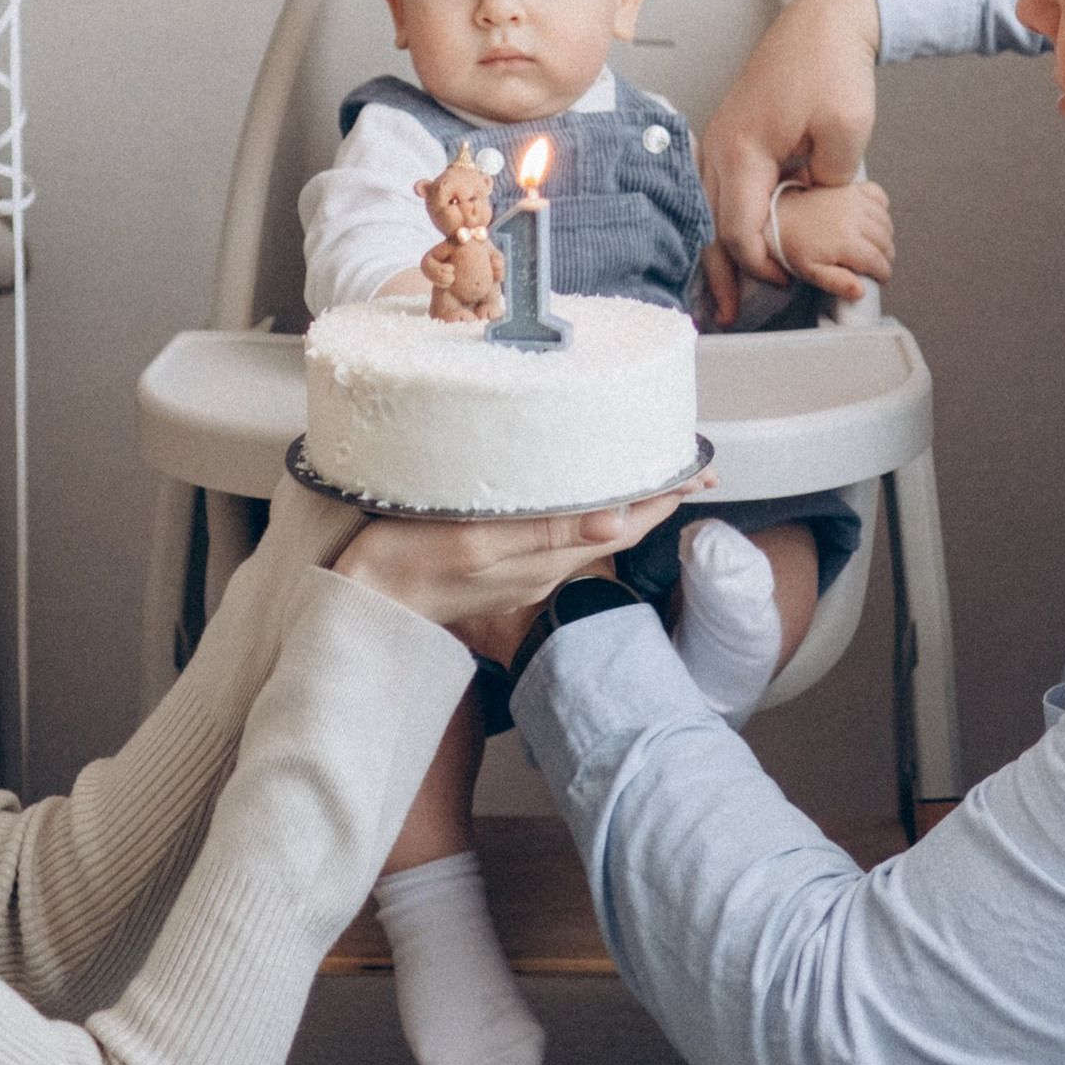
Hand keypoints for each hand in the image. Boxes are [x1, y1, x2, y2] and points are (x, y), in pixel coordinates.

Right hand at [335, 497, 681, 634]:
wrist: (365, 603)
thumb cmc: (406, 565)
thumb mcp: (476, 542)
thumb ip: (544, 532)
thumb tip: (616, 520)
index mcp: (546, 558)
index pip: (626, 522)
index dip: (664, 493)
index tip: (698, 467)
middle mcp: (546, 567)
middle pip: (618, 524)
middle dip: (654, 492)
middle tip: (686, 460)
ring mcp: (525, 569)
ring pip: (591, 526)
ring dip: (622, 497)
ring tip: (644, 468)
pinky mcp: (503, 565)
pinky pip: (560, 532)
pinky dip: (583, 506)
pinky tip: (578, 490)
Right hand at [701, 0, 882, 319]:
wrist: (823, 23)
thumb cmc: (831, 66)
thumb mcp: (847, 134)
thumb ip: (829, 185)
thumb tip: (816, 208)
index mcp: (743, 148)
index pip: (739, 227)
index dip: (761, 264)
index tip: (786, 281)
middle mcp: (720, 145)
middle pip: (709, 224)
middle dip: (721, 271)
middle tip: (727, 312)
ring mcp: (720, 138)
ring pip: (707, 207)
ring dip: (719, 248)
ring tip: (725, 287)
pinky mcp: (731, 134)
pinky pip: (718, 187)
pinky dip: (724, 218)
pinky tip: (737, 238)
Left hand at [770, 173, 894, 302]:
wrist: (780, 214)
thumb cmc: (793, 243)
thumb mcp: (811, 272)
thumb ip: (837, 283)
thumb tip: (860, 291)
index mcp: (846, 241)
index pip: (879, 261)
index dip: (883, 273)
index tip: (880, 277)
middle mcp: (855, 219)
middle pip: (886, 242)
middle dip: (885, 257)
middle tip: (876, 264)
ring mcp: (854, 201)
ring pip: (886, 222)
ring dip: (886, 236)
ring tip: (874, 246)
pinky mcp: (851, 188)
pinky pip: (879, 195)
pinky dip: (881, 207)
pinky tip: (873, 218)